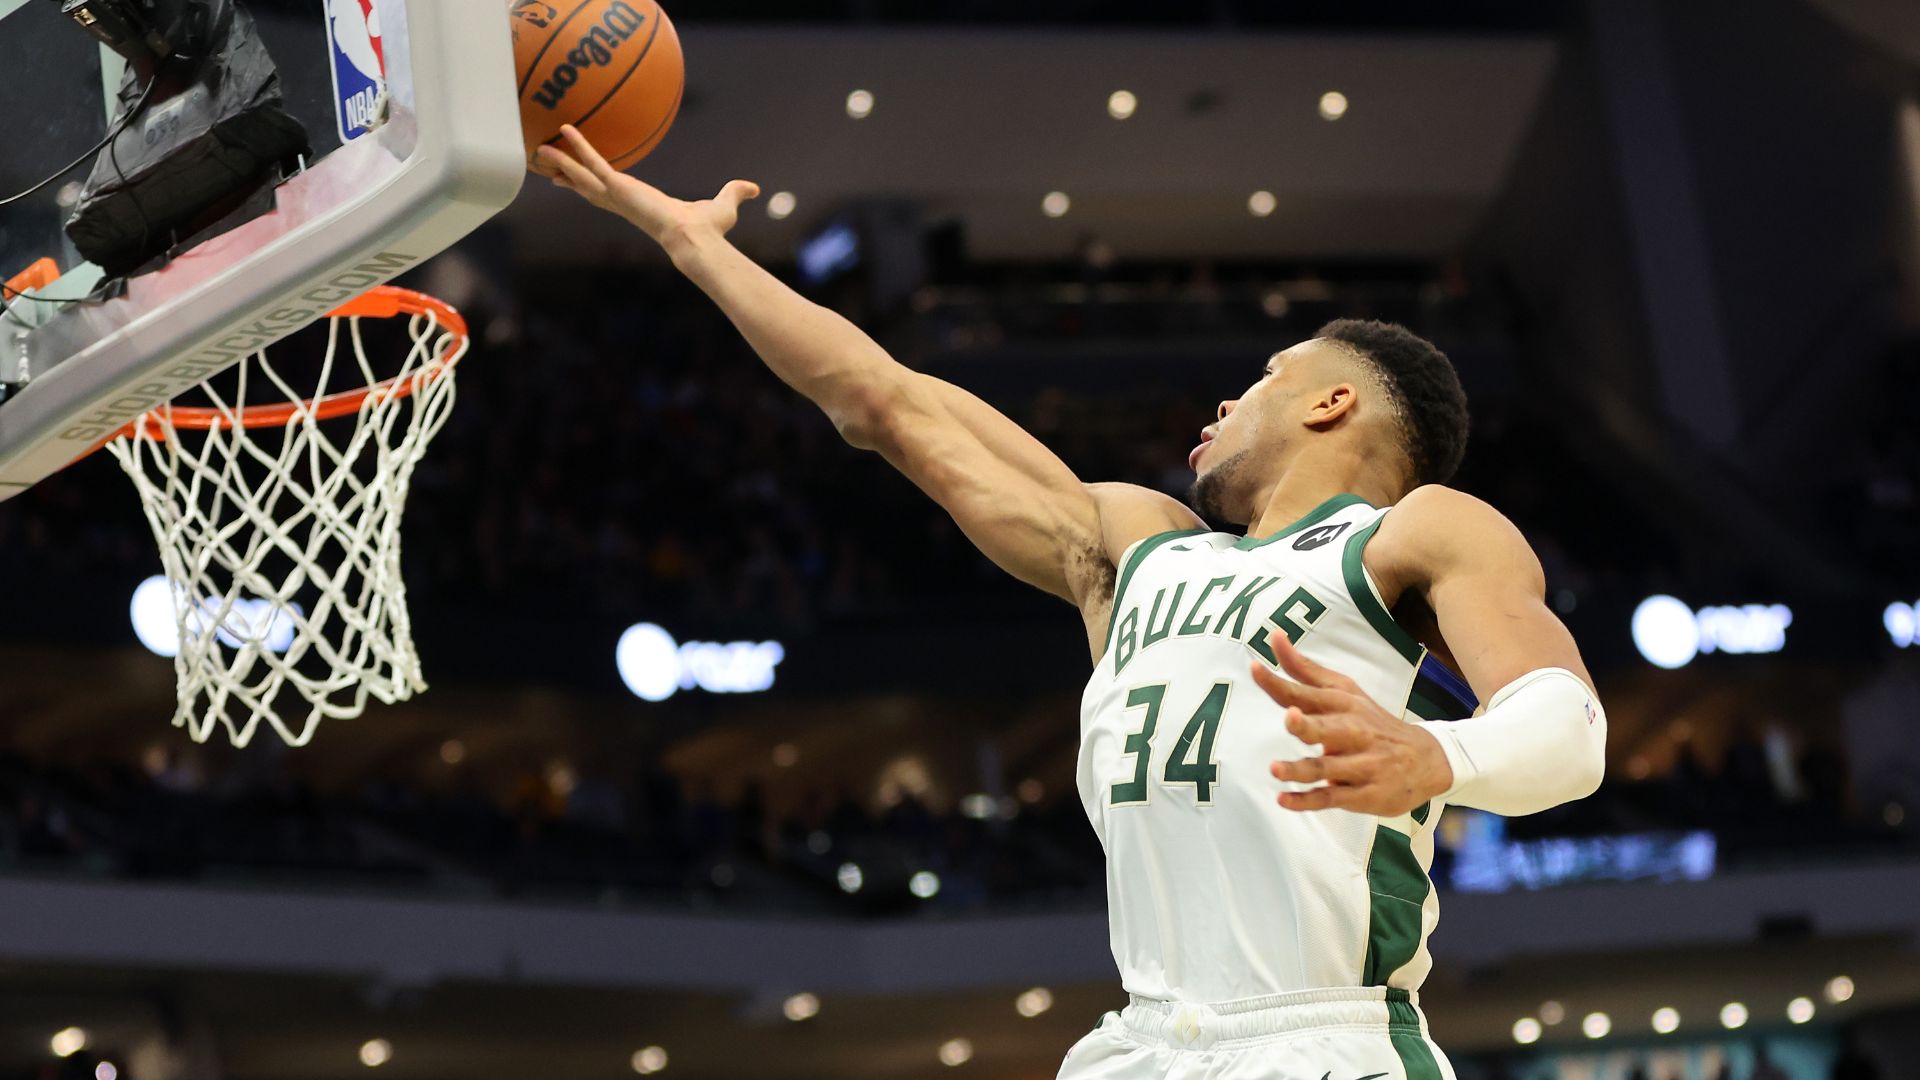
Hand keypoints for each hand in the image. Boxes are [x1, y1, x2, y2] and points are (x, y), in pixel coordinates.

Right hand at [535, 125, 759, 253]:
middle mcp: (624, 202)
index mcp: (640, 205)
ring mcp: (618, 195)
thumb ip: (735, 193)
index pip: (610, 193)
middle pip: (586, 186)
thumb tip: (755, 189)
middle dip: (565, 175)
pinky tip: (564, 131)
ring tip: (538, 149)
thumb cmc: (709, 230)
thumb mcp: (724, 204)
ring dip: (560, 162)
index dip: (591, 185)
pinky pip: (593, 163)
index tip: (575, 178)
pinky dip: (579, 147)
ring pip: (581, 175)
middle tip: (544, 163)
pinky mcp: (619, 188)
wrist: (698, 241)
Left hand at [1251, 633, 1452, 816]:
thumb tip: (1275, 637)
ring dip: (1301, 769)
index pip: (1307, 693)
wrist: (1427, 759)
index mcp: (1344, 706)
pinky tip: (1284, 800)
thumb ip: (1305, 669)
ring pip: (1327, 768)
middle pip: (1327, 729)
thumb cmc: (1372, 722)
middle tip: (1290, 718)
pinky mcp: (1364, 794)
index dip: (1280, 683)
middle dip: (1308, 725)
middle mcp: (1353, 733)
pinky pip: (1332, 798)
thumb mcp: (1344, 692)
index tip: (1255, 668)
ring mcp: (1360, 765)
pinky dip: (1308, 801)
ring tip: (1276, 769)